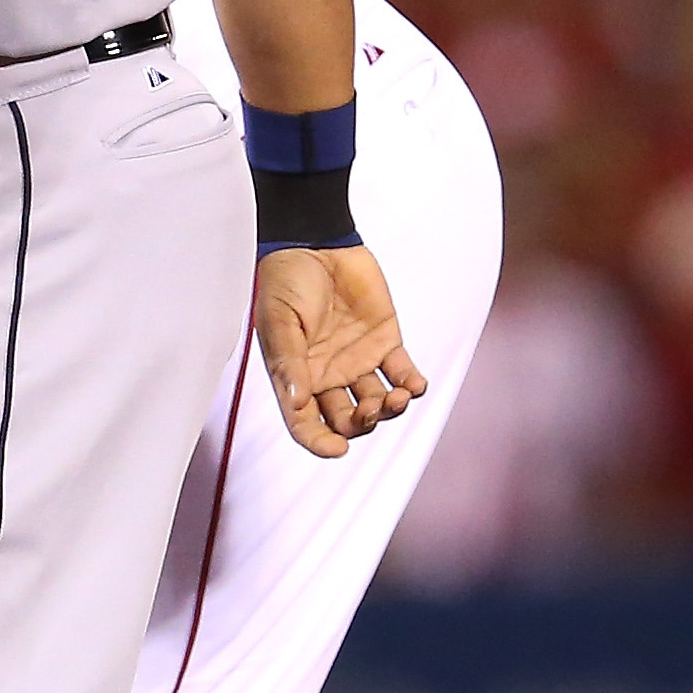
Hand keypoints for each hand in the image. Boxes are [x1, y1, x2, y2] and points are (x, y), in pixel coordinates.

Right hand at [254, 244, 423, 457]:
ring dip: (390, 408)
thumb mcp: (278, 322)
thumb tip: (297, 402)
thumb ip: (288, 363)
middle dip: (361, 423)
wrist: (313, 243)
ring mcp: (357, 361)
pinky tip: (414, 386)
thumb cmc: (283, 282)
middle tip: (371, 409)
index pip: (305, 424)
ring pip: (377, 401)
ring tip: (398, 396)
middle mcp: (326, 376)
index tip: (338, 449)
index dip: (320, 442)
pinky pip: (402, 373)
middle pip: (346, 419)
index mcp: (296, 378)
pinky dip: (412, 385)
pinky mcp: (384, 341)